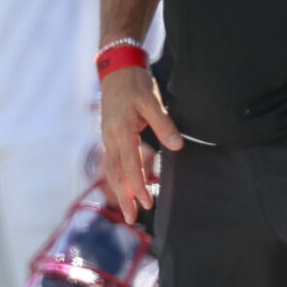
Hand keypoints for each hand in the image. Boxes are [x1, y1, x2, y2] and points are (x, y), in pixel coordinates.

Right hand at [100, 64, 177, 220]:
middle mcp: (111, 138)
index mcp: (121, 131)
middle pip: (116, 174)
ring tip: (127, 208)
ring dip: (120, 190)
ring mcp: (109, 137)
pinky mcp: (111, 135)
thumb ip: (164, 125)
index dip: (137, 185)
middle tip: (130, 218)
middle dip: (124, 197)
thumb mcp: (152, 101)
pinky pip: (113, 161)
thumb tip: (177, 146)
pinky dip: (119, 176)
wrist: (116, 67)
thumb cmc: (134, 83)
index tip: (145, 202)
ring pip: (112, 169)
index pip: (129, 165)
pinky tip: (127, 184)